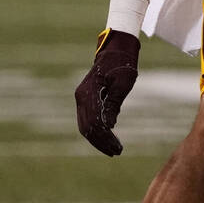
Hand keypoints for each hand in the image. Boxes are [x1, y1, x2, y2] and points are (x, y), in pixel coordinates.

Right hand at [74, 29, 139, 155]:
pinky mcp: (84, 98)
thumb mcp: (122, 84)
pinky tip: (108, 137)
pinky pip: (87, 119)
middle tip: (116, 152)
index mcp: (89, 92)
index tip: (118, 148)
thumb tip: (109, 126)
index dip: (105, 138)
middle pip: (87, 127)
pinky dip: (96, 130)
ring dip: (98, 139)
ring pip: (84, 126)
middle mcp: (81, 96)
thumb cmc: (122, 65)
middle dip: (101, 142)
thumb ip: (114, 104)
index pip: (95, 122)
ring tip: (113, 149)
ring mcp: (81, 98)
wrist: (115, 50)